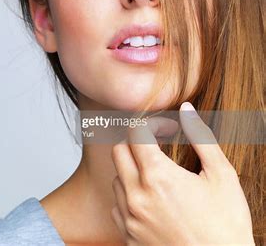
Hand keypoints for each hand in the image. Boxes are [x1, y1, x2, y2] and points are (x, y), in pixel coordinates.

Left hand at [110, 102, 254, 245]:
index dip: (150, 123)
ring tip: (157, 176)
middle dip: (135, 142)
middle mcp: (136, 196)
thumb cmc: (227, 225)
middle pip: (118, 151)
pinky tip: (149, 200)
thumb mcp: (222, 176)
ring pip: (116, 178)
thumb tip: (186, 111)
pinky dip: (128, 196)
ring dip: (131, 170)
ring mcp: (129, 218)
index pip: (136, 133)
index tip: (165, 128)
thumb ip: (201, 137)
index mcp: (158, 176)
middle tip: (156, 146)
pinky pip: (117, 206)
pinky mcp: (127, 236)